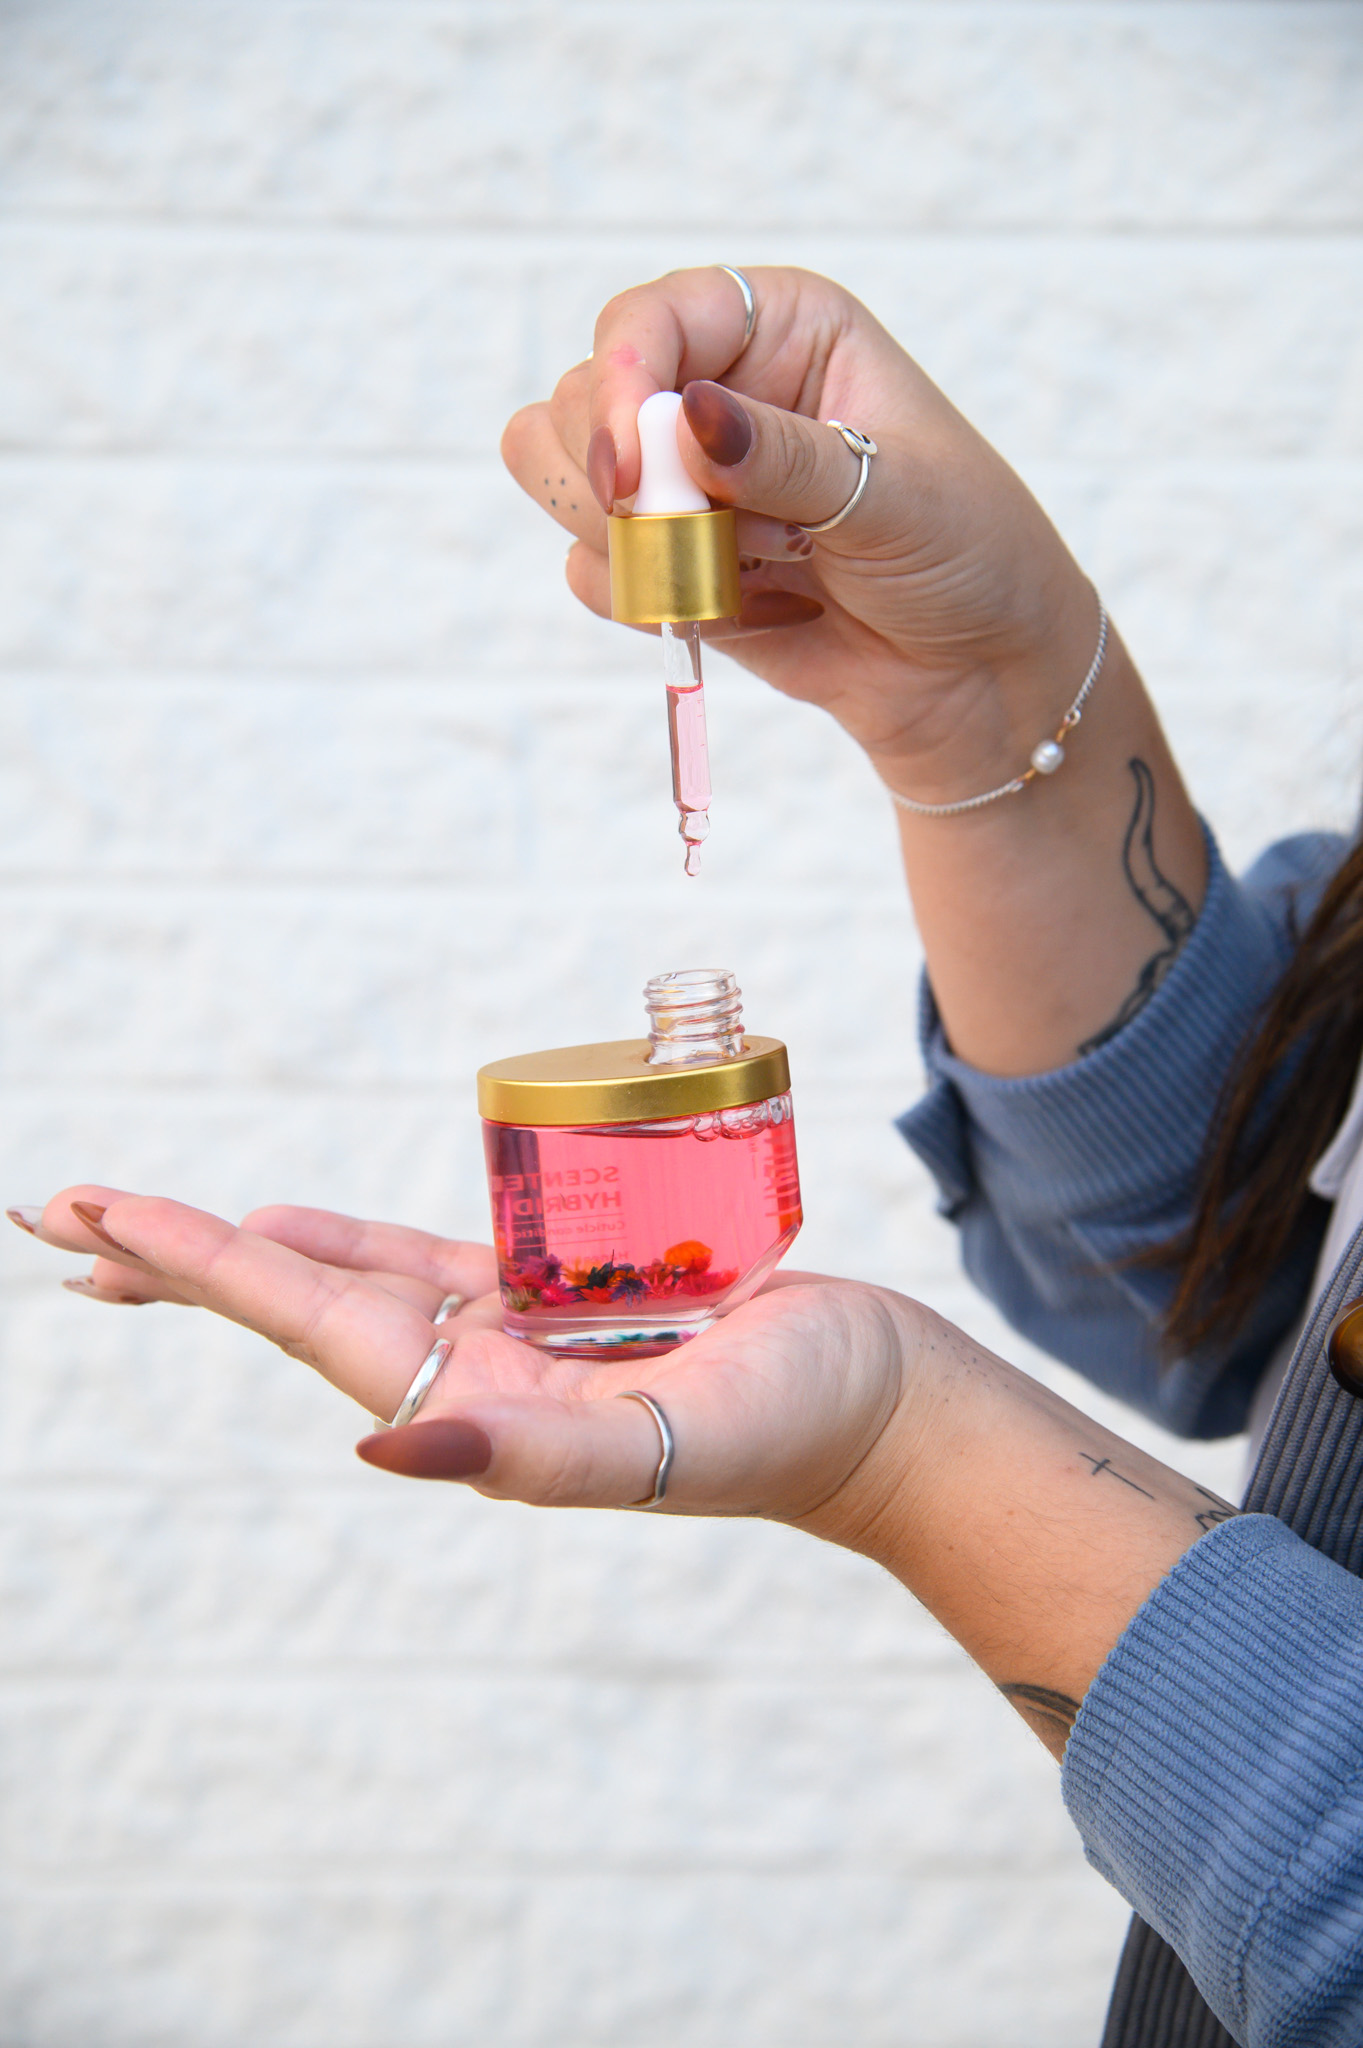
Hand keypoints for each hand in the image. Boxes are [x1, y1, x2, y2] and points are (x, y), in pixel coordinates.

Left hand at [18, 1185, 1233, 1761]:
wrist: (879, 1410)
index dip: (206, 1264)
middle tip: (63, 1219)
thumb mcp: (669, 1447)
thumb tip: (384, 1443)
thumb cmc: (794, 1427)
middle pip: (296, 1304)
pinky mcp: (567, 1302)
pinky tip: (294, 1228)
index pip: (312, 1321)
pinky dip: (357, 1241)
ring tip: (149, 1231)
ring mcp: (516, 1335)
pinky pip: (437, 1258)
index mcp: (479, 1404)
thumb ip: (532, 1454)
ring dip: (248, 1255)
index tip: (99, 1220)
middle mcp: (476, 1372)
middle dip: (183, 1262)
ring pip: (351, 1278)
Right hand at [501, 263, 1099, 806]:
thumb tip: (689, 418)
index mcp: (781, 329)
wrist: (980, 677)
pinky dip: (644, 600)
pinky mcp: (669, 562)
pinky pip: (592, 572)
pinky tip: (732, 613)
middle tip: (702, 536)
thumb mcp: (897, 495)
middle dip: (621, 482)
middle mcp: (717, 389)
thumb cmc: (969, 555)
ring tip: (739, 573)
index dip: (619, 385)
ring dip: (632, 543)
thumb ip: (786, 458)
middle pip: (578, 401)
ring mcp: (684, 481)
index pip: (649, 322)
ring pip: (563, 483)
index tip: (627, 471)